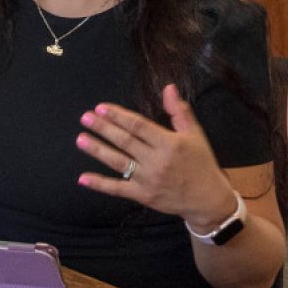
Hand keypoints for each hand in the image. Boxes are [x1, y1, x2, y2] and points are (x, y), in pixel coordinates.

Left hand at [75, 84, 236, 229]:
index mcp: (169, 143)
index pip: (138, 126)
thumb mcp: (195, 134)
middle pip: (125, 142)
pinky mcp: (142, 195)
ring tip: (80, 139)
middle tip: (85, 118)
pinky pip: (117, 189)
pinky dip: (100, 184)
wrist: (208, 199)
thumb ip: (179, 111)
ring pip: (118, 162)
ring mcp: (147, 179)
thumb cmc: (201, 163)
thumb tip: (168, 88)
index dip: (118, 116)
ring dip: (97, 150)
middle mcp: (156, 160)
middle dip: (103, 128)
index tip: (101, 108)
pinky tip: (83, 178)